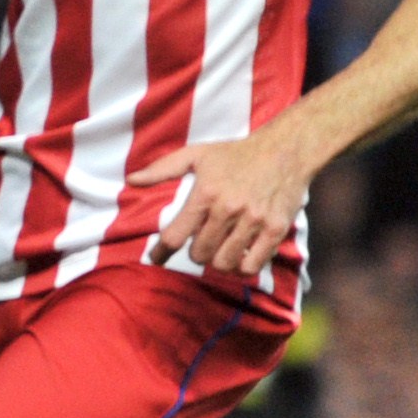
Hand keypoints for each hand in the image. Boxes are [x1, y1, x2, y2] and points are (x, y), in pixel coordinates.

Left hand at [132, 124, 314, 277]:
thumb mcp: (196, 154)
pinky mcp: (276, 229)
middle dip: (195, 253)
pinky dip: (242, 267)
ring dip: (218, 262)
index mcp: (205, 193)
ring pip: (224, 263)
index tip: (155, 259)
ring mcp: (254, 220)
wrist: (286, 149)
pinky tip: (241, 257)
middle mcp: (228, 208)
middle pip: (199, 254)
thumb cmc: (235, 153)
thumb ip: (162, 169)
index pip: (175, 235)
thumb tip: (131, 180)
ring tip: (219, 252)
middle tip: (200, 245)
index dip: (161, 252)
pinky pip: (252, 266)